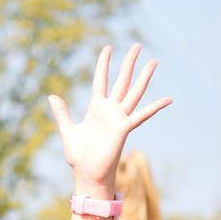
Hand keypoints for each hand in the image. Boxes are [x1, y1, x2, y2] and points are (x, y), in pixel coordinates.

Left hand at [47, 45, 170, 195]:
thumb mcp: (68, 130)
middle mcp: (110, 110)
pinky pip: (142, 115)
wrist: (87, 173)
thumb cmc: (79, 155)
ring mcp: (119, 118)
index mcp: (96, 108)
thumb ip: (62, 113)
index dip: (104, 64)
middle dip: (129, 63)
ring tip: (154, 61)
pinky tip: (168, 99)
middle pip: (122, 80)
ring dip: (144, 77)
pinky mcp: (125, 128)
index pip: (101, 80)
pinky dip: (155, 107)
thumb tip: (52, 96)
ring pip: (134, 92)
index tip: (108, 47)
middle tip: (138, 46)